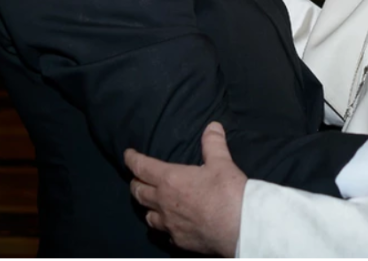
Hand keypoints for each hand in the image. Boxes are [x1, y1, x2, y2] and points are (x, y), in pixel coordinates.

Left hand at [126, 122, 244, 256]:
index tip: (128, 154)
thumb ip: (213, 143)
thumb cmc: (228, 191)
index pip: (142, 167)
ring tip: (151, 202)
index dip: (132, 159)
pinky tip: (170, 225)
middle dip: (135, 182)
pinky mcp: (178, 240)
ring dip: (146, 206)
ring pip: (147, 215)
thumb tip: (213, 126)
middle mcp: (164, 203)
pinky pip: (163, 234)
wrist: (240, 226)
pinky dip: (163, 227)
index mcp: (170, 179)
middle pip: (138, 192)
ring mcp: (169, 224)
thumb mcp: (221, 162)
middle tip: (137, 177)